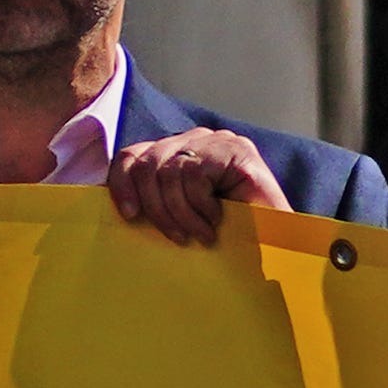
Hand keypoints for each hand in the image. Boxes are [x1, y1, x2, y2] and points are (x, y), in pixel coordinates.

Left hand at [106, 127, 284, 245]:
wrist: (278, 247)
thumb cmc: (230, 237)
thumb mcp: (180, 215)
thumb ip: (154, 199)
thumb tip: (109, 201)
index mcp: (179, 153)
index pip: (134, 156)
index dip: (122, 183)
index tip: (129, 216)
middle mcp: (196, 140)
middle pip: (146, 164)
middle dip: (155, 208)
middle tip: (176, 239)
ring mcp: (217, 141)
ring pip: (168, 171)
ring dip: (181, 212)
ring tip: (200, 235)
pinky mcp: (235, 149)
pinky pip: (193, 173)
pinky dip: (200, 204)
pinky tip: (217, 220)